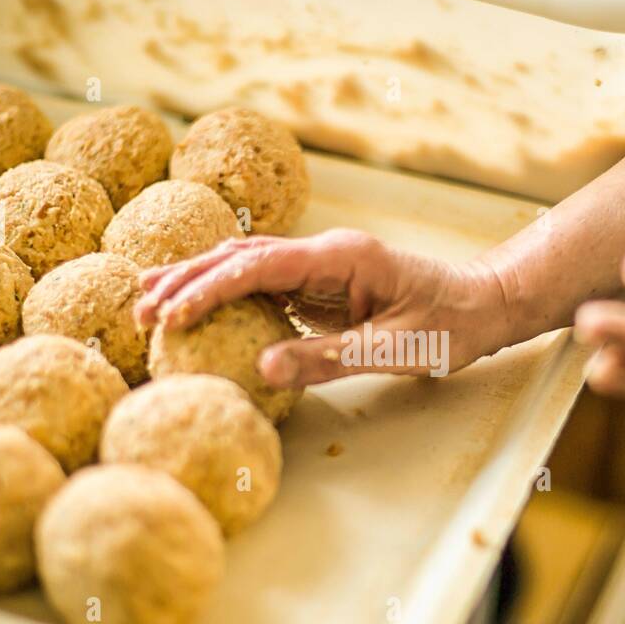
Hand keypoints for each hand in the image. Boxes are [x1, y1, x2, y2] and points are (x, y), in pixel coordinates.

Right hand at [133, 228, 508, 387]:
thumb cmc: (452, 325)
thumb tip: (262, 369)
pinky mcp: (320, 288)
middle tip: (139, 312)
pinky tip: (196, 313)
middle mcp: (324, 254)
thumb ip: (331, 359)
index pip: (260, 265)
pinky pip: (262, 289)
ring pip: (245, 267)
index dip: (210, 288)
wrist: (485, 304)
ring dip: (197, 283)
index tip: (172, 315)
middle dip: (187, 280)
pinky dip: (223, 298)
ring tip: (146, 303)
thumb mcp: (399, 350)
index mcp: (342, 257)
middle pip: (240, 257)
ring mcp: (320, 268)